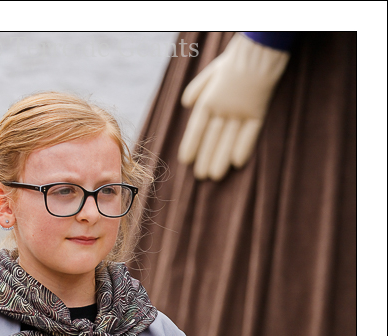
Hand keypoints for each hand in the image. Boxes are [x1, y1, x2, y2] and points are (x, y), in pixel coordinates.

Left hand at [178, 33, 289, 179]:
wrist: (259, 51)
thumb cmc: (234, 61)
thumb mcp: (211, 72)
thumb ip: (198, 88)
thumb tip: (186, 104)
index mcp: (210, 98)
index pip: (197, 126)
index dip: (191, 144)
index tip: (185, 160)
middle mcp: (224, 107)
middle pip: (212, 136)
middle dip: (205, 157)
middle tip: (200, 176)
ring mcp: (241, 110)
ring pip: (230, 138)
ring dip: (221, 158)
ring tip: (215, 175)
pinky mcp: (258, 111)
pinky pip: (251, 132)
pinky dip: (244, 147)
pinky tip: (237, 162)